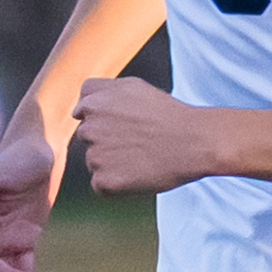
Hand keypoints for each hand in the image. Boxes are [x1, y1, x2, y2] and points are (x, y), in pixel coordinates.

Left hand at [75, 76, 224, 195]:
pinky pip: (100, 185)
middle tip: (138, 140)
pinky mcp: (105, 181)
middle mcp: (88, 128)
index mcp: (92, 103)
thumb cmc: (166, 113)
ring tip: (141, 156)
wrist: (193, 142)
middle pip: (88, 137)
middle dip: (106, 140)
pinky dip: (116, 183)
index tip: (126, 122)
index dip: (105, 117)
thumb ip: (100, 90)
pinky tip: (137, 173)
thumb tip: (78, 109)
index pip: (82, 111)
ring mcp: (95, 156)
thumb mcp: (133, 86)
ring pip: (94, 162)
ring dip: (111, 162)